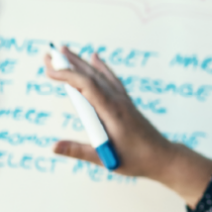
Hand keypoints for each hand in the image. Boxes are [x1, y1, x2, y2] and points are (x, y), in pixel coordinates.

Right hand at [43, 47, 211, 207]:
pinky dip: (101, 68)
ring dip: (81, 63)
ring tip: (65, 51)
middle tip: (48, 54)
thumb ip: (78, 151)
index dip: (67, 75)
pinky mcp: (126, 103)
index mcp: (112, 111)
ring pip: (100, 75)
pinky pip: (111, 79)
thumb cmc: (136, 159)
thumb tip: (52, 147)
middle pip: (91, 76)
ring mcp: (123, 100)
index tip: (48, 70)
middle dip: (68, 64)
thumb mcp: (105, 159)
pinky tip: (95, 58)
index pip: (87, 85)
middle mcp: (118, 101)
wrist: (164, 157)